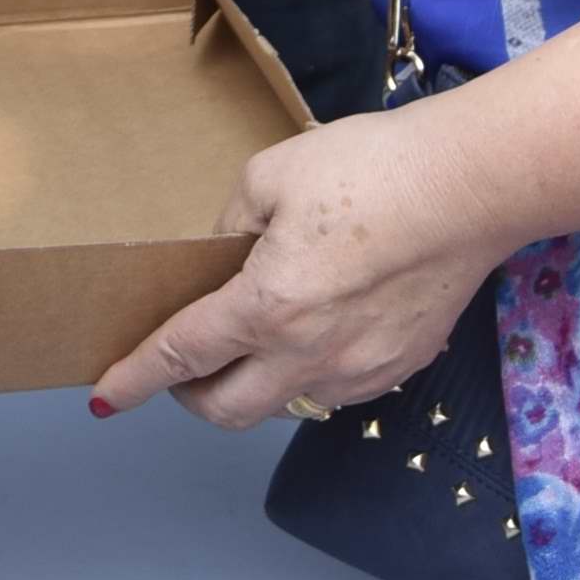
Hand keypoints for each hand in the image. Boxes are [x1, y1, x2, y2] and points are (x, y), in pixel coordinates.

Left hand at [90, 116, 501, 427]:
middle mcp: (310, 354)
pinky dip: (308, 374)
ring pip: (284, 404)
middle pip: (227, 410)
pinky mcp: (400, 366)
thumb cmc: (375, 169)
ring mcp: (360, 369)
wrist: (473, 185)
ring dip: (254, 384)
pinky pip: (335, 390)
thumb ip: (232, 221)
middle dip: (190, 396)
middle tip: (184, 367)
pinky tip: (317, 331)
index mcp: (268, 306)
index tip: (106, 396)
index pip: (182, 355)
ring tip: (256, 338)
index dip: (135, 379)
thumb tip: (222, 252)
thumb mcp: (272, 173)